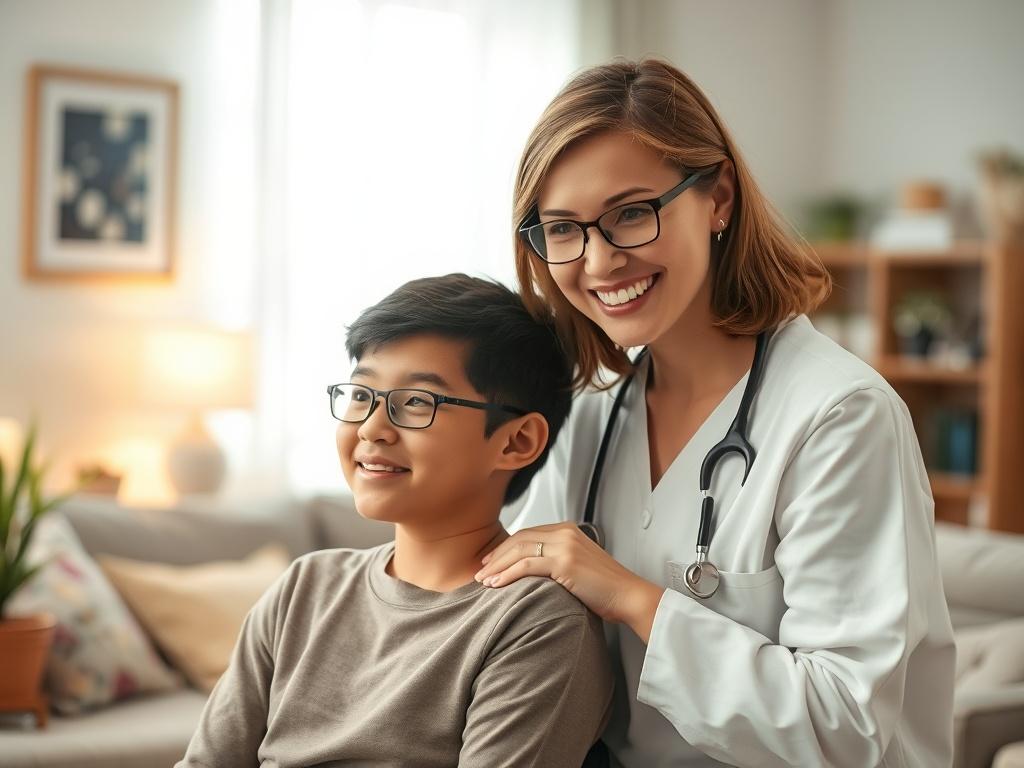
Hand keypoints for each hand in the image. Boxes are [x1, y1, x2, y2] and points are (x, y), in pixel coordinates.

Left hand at [474, 523, 664, 640]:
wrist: (628, 596)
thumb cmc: (606, 589)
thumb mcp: (578, 567)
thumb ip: (556, 561)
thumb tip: (530, 571)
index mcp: (568, 530)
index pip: (528, 533)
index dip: (506, 547)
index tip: (491, 561)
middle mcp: (565, 533)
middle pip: (520, 539)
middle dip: (496, 556)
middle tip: (480, 570)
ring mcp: (565, 546)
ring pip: (519, 550)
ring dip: (497, 566)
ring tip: (483, 580)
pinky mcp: (564, 562)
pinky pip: (526, 565)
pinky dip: (507, 575)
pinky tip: (496, 584)